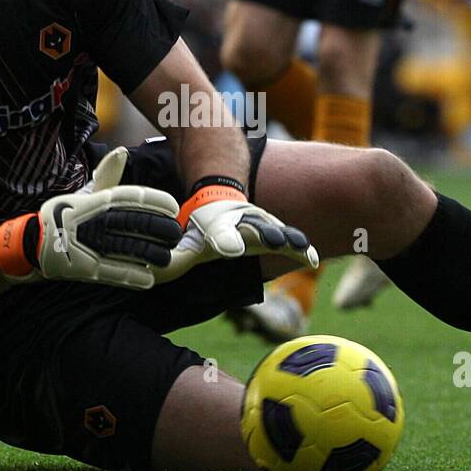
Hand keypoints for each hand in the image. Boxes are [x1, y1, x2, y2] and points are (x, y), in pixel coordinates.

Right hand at [0, 147, 183, 289]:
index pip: (132, 197)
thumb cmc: (64, 214)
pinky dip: (134, 276)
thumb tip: (122, 151)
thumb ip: (107, 175)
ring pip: (130, 249)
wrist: (32, 242)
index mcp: (96, 200)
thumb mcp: (85, 193)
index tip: (174, 207)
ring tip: (168, 256)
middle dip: (161, 228)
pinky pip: (115, 273)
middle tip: (176, 232)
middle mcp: (94, 221)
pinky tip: (150, 277)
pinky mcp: (85, 268)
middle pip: (137, 223)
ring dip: (153, 254)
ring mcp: (89, 245)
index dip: (156, 202)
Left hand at [155, 184, 319, 283]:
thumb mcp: (187, 238)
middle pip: (256, 230)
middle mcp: (244, 225)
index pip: (222, 235)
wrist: (222, 198)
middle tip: (275, 240)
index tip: (229, 248)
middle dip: (265, 235)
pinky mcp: (276, 234)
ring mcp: (263, 227)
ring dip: (290, 242)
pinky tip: (313, 261)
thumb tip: (157, 272)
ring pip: (278, 233)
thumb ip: (179, 255)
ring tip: (305, 252)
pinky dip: (302, 251)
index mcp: (220, 228)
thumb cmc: (203, 225)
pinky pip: (290, 242)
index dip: (226, 241)